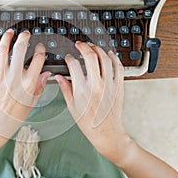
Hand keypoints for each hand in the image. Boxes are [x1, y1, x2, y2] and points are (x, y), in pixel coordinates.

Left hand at [0, 29, 50, 140]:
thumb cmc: (14, 115)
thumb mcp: (32, 102)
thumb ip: (39, 85)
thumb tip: (46, 73)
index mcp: (28, 84)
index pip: (38, 60)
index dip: (40, 50)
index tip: (40, 47)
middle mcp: (14, 78)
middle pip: (20, 49)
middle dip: (24, 37)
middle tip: (25, 34)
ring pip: (3, 50)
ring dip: (7, 37)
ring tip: (10, 32)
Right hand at [55, 42, 127, 162]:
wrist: (107, 133)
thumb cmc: (89, 123)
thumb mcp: (72, 107)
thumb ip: (65, 89)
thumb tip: (59, 77)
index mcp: (82, 90)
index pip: (74, 65)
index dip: (69, 58)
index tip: (68, 58)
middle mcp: (96, 85)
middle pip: (91, 57)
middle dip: (84, 47)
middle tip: (80, 44)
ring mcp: (109, 85)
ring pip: (105, 59)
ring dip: (98, 50)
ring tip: (93, 47)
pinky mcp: (118, 87)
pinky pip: (118, 68)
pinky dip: (114, 58)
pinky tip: (109, 54)